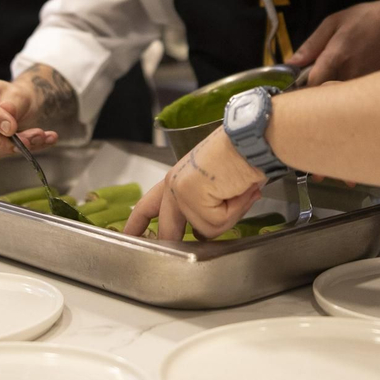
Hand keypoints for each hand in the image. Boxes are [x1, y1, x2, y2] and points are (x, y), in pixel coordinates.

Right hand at [0, 78, 58, 158]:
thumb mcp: (17, 94)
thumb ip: (13, 103)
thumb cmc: (12, 97)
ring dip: (14, 147)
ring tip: (39, 138)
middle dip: (2, 141)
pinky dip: (17, 151)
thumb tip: (7, 113)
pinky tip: (38, 143)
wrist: (16, 108)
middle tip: (28, 141)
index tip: (12, 128)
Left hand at [124, 129, 264, 240]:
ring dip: (229, 215)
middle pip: (169, 230)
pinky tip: (239, 189)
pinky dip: (234, 209)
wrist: (252, 139)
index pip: (148, 206)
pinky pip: (216, 223)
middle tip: (205, 234)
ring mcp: (179, 191)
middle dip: (182, 241)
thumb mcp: (216, 186)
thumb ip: (204, 209)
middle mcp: (172, 184)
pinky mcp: (190, 196)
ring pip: (205, 230)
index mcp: (176, 179)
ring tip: (239, 190)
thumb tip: (203, 233)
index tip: (127, 236)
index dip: (136, 225)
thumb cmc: (242, 157)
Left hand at [285, 0, 379, 84]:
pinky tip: (342, 72)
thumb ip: (311, 45)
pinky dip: (340, 86)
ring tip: (325, 74)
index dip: (300, 87)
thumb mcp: (332, 23)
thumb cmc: (364, 18)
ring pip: (336, 94)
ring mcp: (361, 80)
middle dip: (312, 91)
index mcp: (337, 54)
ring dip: (326, 88)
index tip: (292, 84)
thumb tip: (292, 63)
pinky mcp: (369, 84)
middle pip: (324, 93)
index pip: (313, 83)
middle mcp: (350, 71)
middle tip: (306, 81)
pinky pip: (348, 91)